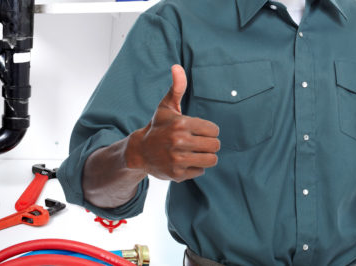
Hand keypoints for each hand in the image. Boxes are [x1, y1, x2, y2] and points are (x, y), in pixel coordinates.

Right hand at [125, 65, 220, 181]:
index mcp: (181, 123)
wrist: (140, 151)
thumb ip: (177, 88)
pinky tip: (184, 162)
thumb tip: (177, 66)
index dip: (209, 131)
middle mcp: (179, 141)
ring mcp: (178, 159)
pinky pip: (200, 171)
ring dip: (206, 157)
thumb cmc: (158, 127)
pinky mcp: (177, 174)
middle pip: (215, 145)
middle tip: (198, 143)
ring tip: (195, 152)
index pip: (214, 130)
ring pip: (211, 160)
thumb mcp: (166, 107)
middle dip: (209, 144)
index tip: (199, 131)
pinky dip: (195, 168)